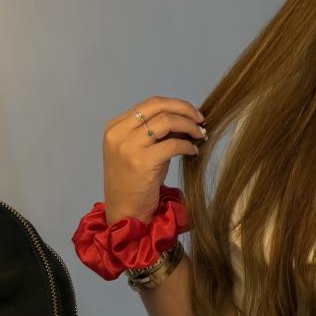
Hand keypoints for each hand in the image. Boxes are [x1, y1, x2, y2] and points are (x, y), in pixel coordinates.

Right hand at [102, 95, 206, 225]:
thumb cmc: (134, 182)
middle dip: (184, 109)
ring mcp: (128, 147)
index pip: (150, 103)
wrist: (125, 212)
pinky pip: (173, 144)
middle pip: (158, 106)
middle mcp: (118, 133)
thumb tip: (186, 117)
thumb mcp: (141, 150)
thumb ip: (156, 132)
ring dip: (189, 126)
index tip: (192, 113)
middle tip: (200, 119)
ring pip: (167, 121)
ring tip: (200, 135)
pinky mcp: (141, 161)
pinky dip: (188, 146)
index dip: (176, 104)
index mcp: (115, 127)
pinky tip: (193, 152)